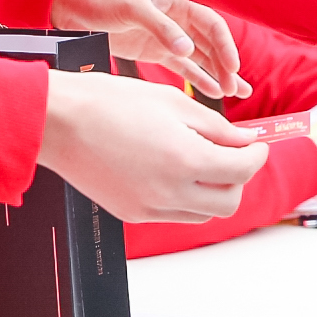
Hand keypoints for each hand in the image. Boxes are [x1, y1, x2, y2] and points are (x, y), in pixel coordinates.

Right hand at [38, 71, 267, 222]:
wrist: (59, 122)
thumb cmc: (112, 102)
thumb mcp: (173, 102)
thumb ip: (216, 127)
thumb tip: (245, 141)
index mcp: (185, 160)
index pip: (243, 170)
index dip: (257, 156)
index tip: (256, 145)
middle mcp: (170, 192)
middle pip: (230, 202)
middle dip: (238, 179)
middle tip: (231, 154)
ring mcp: (149, 208)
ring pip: (203, 213)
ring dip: (212, 191)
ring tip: (198, 160)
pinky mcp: (131, 214)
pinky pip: (173, 213)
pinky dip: (184, 196)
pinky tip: (169, 169)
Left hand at [50, 0, 247, 99]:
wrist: (72, 8)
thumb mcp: (132, 8)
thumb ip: (160, 27)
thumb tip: (187, 49)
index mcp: (176, 3)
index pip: (211, 24)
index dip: (225, 45)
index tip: (232, 67)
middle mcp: (176, 20)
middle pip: (210, 44)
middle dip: (225, 65)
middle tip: (235, 89)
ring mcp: (166, 37)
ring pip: (201, 57)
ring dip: (218, 74)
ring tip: (235, 93)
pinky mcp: (154, 51)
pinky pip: (182, 67)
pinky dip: (198, 78)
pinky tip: (211, 92)